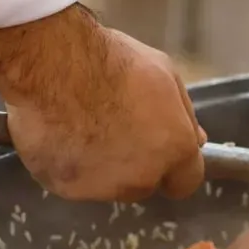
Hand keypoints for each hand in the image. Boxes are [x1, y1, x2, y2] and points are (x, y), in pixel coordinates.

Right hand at [0, 4, 206, 200]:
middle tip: (114, 128)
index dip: (173, 168)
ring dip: (102, 166)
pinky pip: (73, 181)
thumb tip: (198, 141)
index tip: (160, 153)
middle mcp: (141, 178)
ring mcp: (101, 188)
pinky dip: (69, 165)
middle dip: (136, 164)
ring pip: (108, 186)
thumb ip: (184, 116)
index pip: (186, 183)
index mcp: (174, 150)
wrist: (51, 63)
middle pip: (145, 184)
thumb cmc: (111, 60)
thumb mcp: (165, 75)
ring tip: (82, 126)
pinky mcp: (65, 188)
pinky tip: (60, 134)